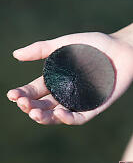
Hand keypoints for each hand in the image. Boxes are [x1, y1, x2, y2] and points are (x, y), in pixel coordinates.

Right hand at [7, 28, 132, 124]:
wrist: (119, 48)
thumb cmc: (92, 45)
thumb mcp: (63, 44)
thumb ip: (41, 49)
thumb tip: (15, 55)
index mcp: (55, 81)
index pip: (35, 91)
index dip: (23, 94)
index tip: (12, 94)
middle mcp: (64, 93)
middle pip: (44, 105)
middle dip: (31, 106)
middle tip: (23, 103)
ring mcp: (78, 102)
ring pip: (58, 115)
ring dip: (45, 117)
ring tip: (34, 113)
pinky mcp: (93, 107)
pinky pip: (79, 117)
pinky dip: (68, 118)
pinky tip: (59, 113)